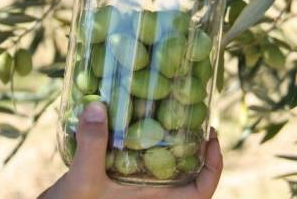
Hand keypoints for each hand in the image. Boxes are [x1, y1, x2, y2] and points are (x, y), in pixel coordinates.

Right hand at [39, 103, 222, 198]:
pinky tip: (128, 119)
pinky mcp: (116, 183)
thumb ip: (92, 145)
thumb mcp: (82, 181)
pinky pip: (137, 161)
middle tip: (190, 111)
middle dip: (192, 144)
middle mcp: (150, 198)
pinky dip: (138, 141)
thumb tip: (97, 106)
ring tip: (164, 109)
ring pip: (162, 166)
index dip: (214, 167)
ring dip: (166, 140)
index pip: (201, 192)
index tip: (212, 137)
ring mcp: (134, 191)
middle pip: (186, 173)